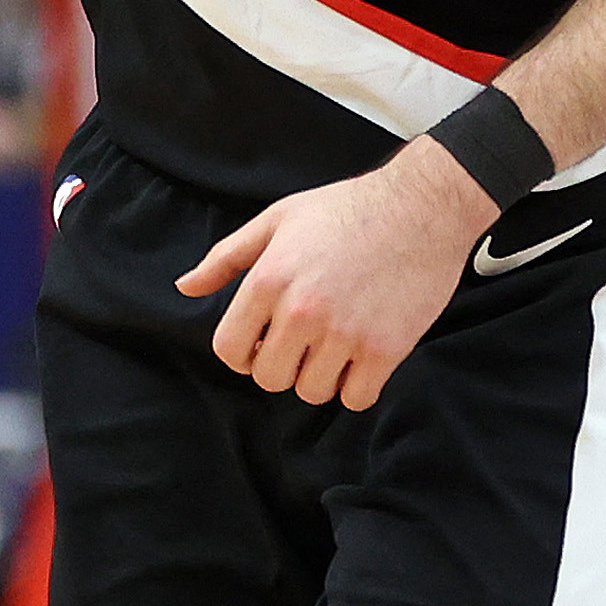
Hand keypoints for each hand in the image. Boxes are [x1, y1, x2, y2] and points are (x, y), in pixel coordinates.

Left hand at [174, 139, 494, 410]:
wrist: (421, 206)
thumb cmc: (345, 209)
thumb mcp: (277, 220)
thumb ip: (227, 258)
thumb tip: (185, 287)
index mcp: (269, 280)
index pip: (229, 350)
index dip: (241, 353)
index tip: (261, 343)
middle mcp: (301, 311)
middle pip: (269, 378)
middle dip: (281, 365)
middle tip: (302, 341)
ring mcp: (344, 334)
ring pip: (312, 393)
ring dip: (320, 376)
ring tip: (334, 342)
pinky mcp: (385, 350)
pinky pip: (355, 398)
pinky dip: (356, 386)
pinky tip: (361, 355)